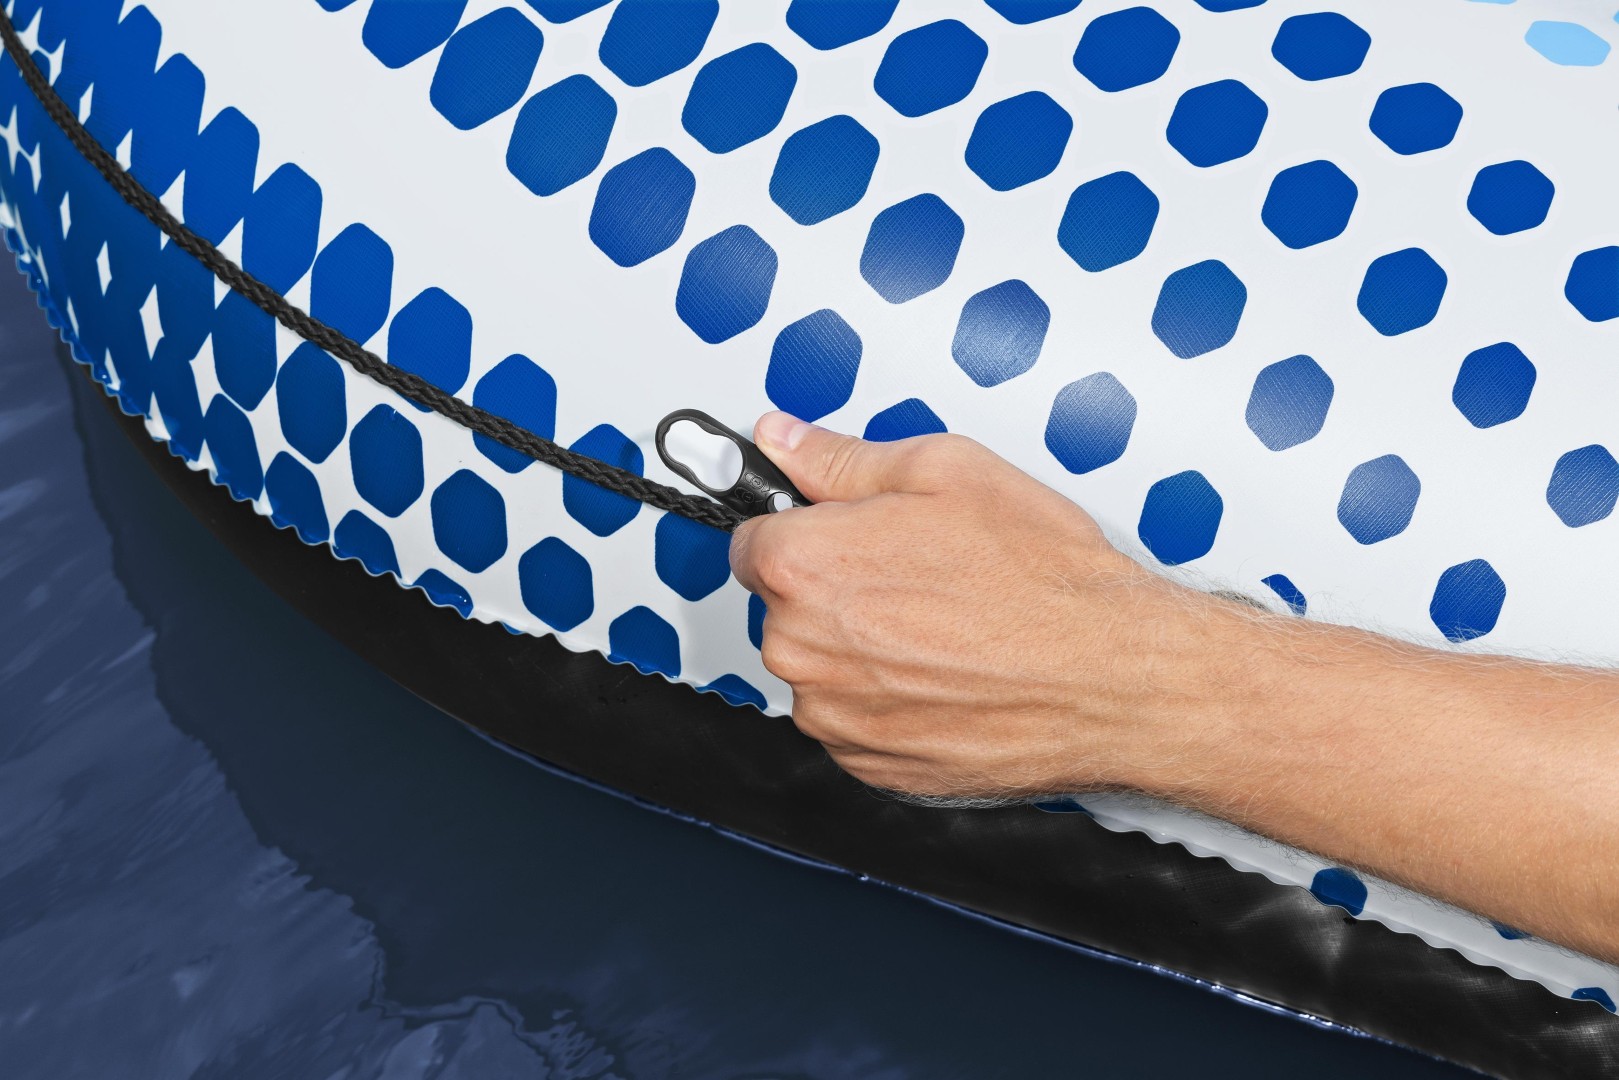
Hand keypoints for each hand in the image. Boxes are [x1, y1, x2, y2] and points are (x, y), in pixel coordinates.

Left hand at [728, 411, 1238, 800]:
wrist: (1111, 679)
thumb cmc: (1042, 579)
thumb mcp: (946, 472)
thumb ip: (842, 458)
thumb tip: (784, 442)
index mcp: (804, 565)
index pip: (752, 542)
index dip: (803, 531)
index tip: (839, 536)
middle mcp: (801, 647)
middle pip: (784, 607)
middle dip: (836, 588)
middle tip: (917, 577)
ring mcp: (833, 715)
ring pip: (820, 668)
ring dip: (860, 650)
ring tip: (944, 629)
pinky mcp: (868, 766)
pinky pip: (853, 721)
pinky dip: (887, 701)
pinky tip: (947, 675)